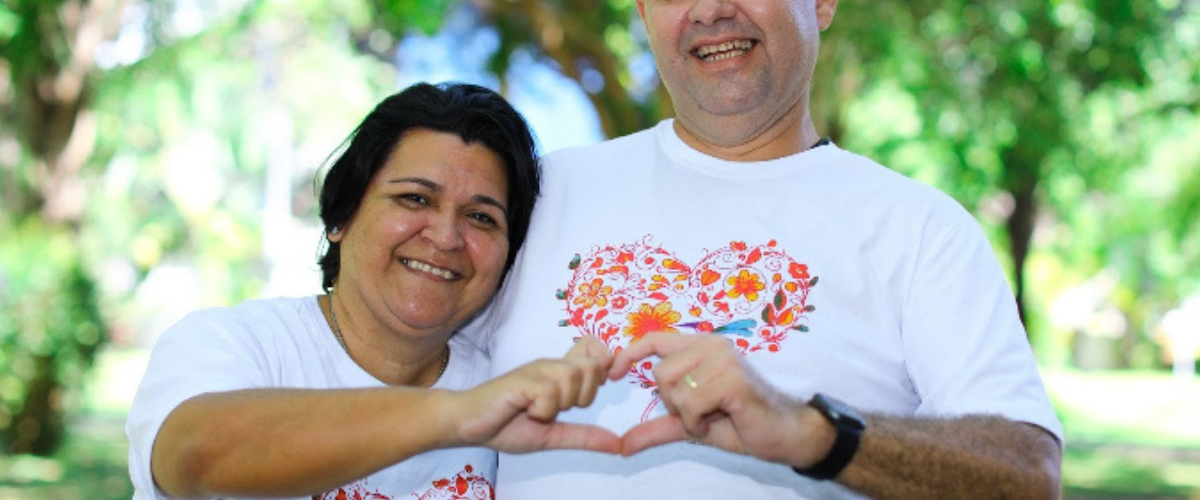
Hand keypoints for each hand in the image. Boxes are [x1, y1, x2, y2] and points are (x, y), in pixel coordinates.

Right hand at [453, 336, 619, 453]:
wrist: (467, 426)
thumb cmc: (505, 426)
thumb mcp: (552, 436)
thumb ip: (584, 436)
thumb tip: (617, 445)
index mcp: (559, 374)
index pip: (594, 347)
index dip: (606, 362)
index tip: (600, 385)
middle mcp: (550, 367)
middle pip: (592, 366)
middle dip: (585, 396)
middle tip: (559, 409)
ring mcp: (534, 371)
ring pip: (573, 377)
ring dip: (561, 403)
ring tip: (539, 410)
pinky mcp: (520, 380)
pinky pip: (549, 392)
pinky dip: (542, 410)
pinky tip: (526, 411)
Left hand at [609, 333, 832, 466]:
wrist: (785, 435)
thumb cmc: (742, 423)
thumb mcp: (691, 425)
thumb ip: (657, 428)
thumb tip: (622, 445)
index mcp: (701, 347)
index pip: (655, 338)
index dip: (630, 353)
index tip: (613, 373)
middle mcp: (712, 345)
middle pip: (660, 373)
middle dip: (672, 403)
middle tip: (700, 413)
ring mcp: (723, 358)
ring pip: (673, 388)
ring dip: (688, 415)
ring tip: (713, 416)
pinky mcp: (732, 378)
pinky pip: (691, 403)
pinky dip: (698, 422)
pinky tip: (720, 420)